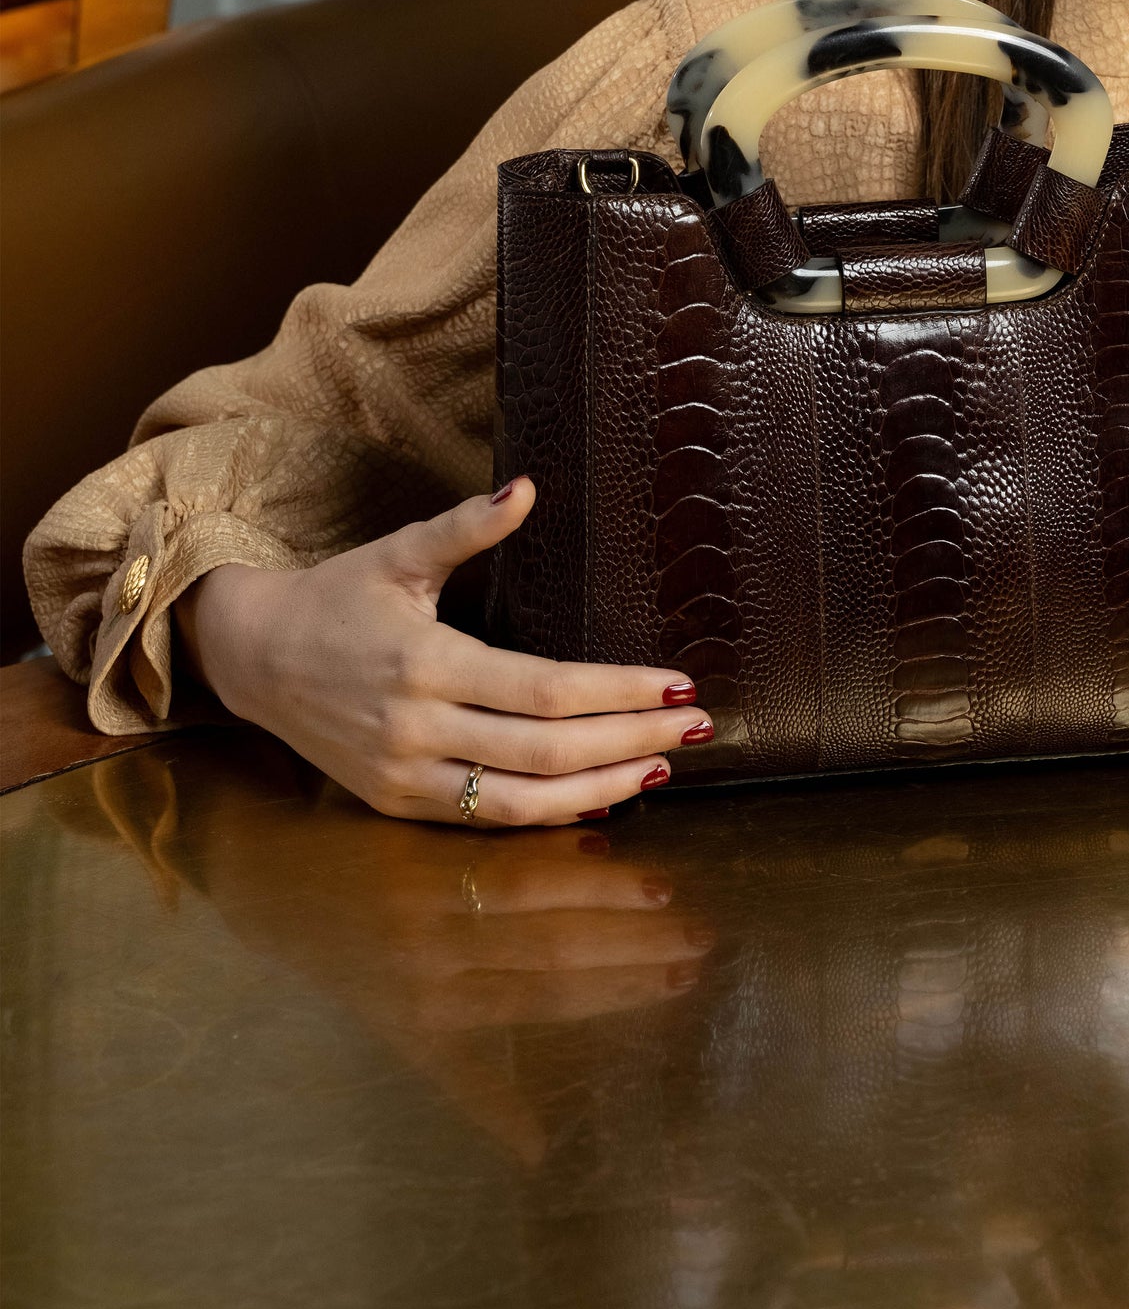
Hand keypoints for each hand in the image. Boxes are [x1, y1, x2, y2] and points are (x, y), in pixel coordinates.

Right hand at [176, 479, 710, 825]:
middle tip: (696, 728)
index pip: (544, 691)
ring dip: (602, 793)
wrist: (253, 659)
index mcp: (425, 662)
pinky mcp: (396, 806)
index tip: (676, 685)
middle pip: (545, 752)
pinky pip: (485, 821)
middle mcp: (417, 729)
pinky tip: (601, 800)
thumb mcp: (397, 554)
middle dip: (630, 742)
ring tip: (664, 770)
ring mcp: (405, 777)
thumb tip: (527, 488)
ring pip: (520, 803)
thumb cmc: (336, 597)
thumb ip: (466, 528)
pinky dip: (548, 816)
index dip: (616, 693)